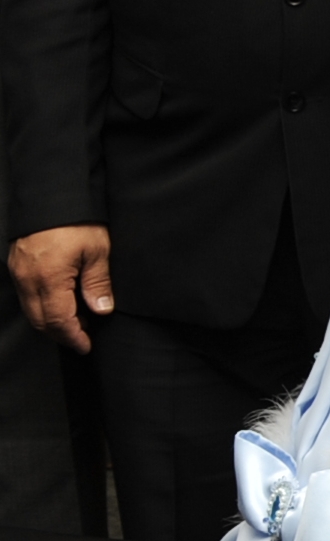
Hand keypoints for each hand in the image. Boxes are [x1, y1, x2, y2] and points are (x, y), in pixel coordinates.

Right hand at [9, 225, 113, 350]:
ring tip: (76, 321)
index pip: (58, 321)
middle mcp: (28, 279)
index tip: (85, 346)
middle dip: (60, 334)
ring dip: (51, 321)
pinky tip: (60, 302)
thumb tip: (101, 310)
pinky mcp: (16, 264)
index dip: (72, 337)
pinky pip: (26, 295)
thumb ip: (98, 282)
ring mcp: (18, 272)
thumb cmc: (77, 219)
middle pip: (40, 320)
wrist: (51, 194)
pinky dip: (42, 306)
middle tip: (82, 338)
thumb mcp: (97, 250)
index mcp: (49, 279)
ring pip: (30, 310)